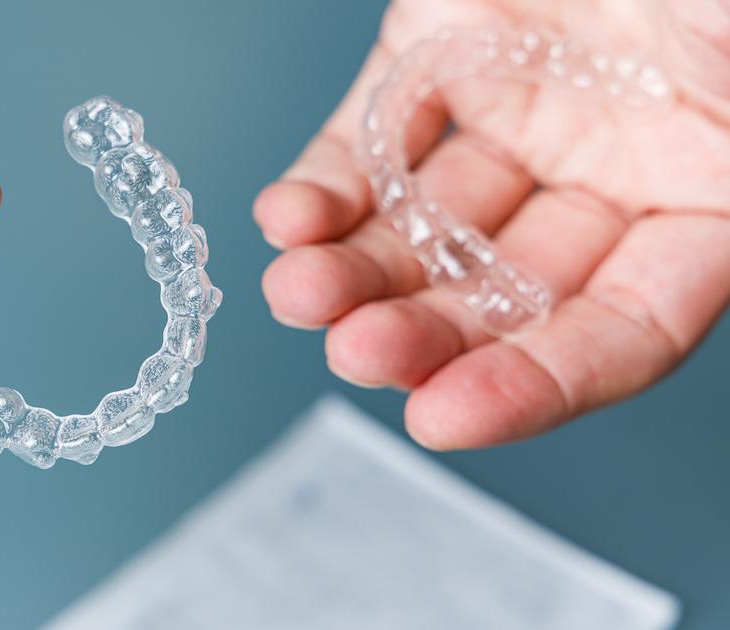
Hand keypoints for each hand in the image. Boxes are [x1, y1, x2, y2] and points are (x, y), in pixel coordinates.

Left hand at [255, 0, 729, 448]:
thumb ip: (725, 155)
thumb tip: (682, 260)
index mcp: (705, 204)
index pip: (618, 332)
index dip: (536, 383)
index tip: (444, 417)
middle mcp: (608, 176)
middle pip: (504, 294)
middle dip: (425, 332)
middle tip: (354, 354)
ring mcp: (516, 118)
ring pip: (426, 231)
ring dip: (356, 271)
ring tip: (296, 290)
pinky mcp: (433, 60)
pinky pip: (370, 142)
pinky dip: (326, 187)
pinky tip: (288, 220)